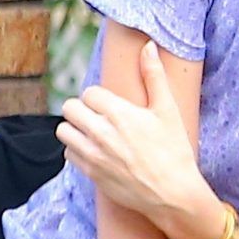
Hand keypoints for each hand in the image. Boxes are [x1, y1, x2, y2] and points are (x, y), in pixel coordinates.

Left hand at [57, 41, 217, 238]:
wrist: (173, 192)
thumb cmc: (174, 150)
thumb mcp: (168, 110)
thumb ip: (154, 76)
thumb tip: (148, 46)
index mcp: (119, 113)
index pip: (90, 93)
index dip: (101, 97)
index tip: (112, 105)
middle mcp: (101, 132)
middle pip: (70, 108)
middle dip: (83, 109)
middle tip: (98, 116)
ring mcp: (93, 154)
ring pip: (64, 131)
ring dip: (76, 128)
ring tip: (93, 132)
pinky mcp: (90, 173)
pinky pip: (68, 154)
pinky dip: (77, 149)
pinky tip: (95, 150)